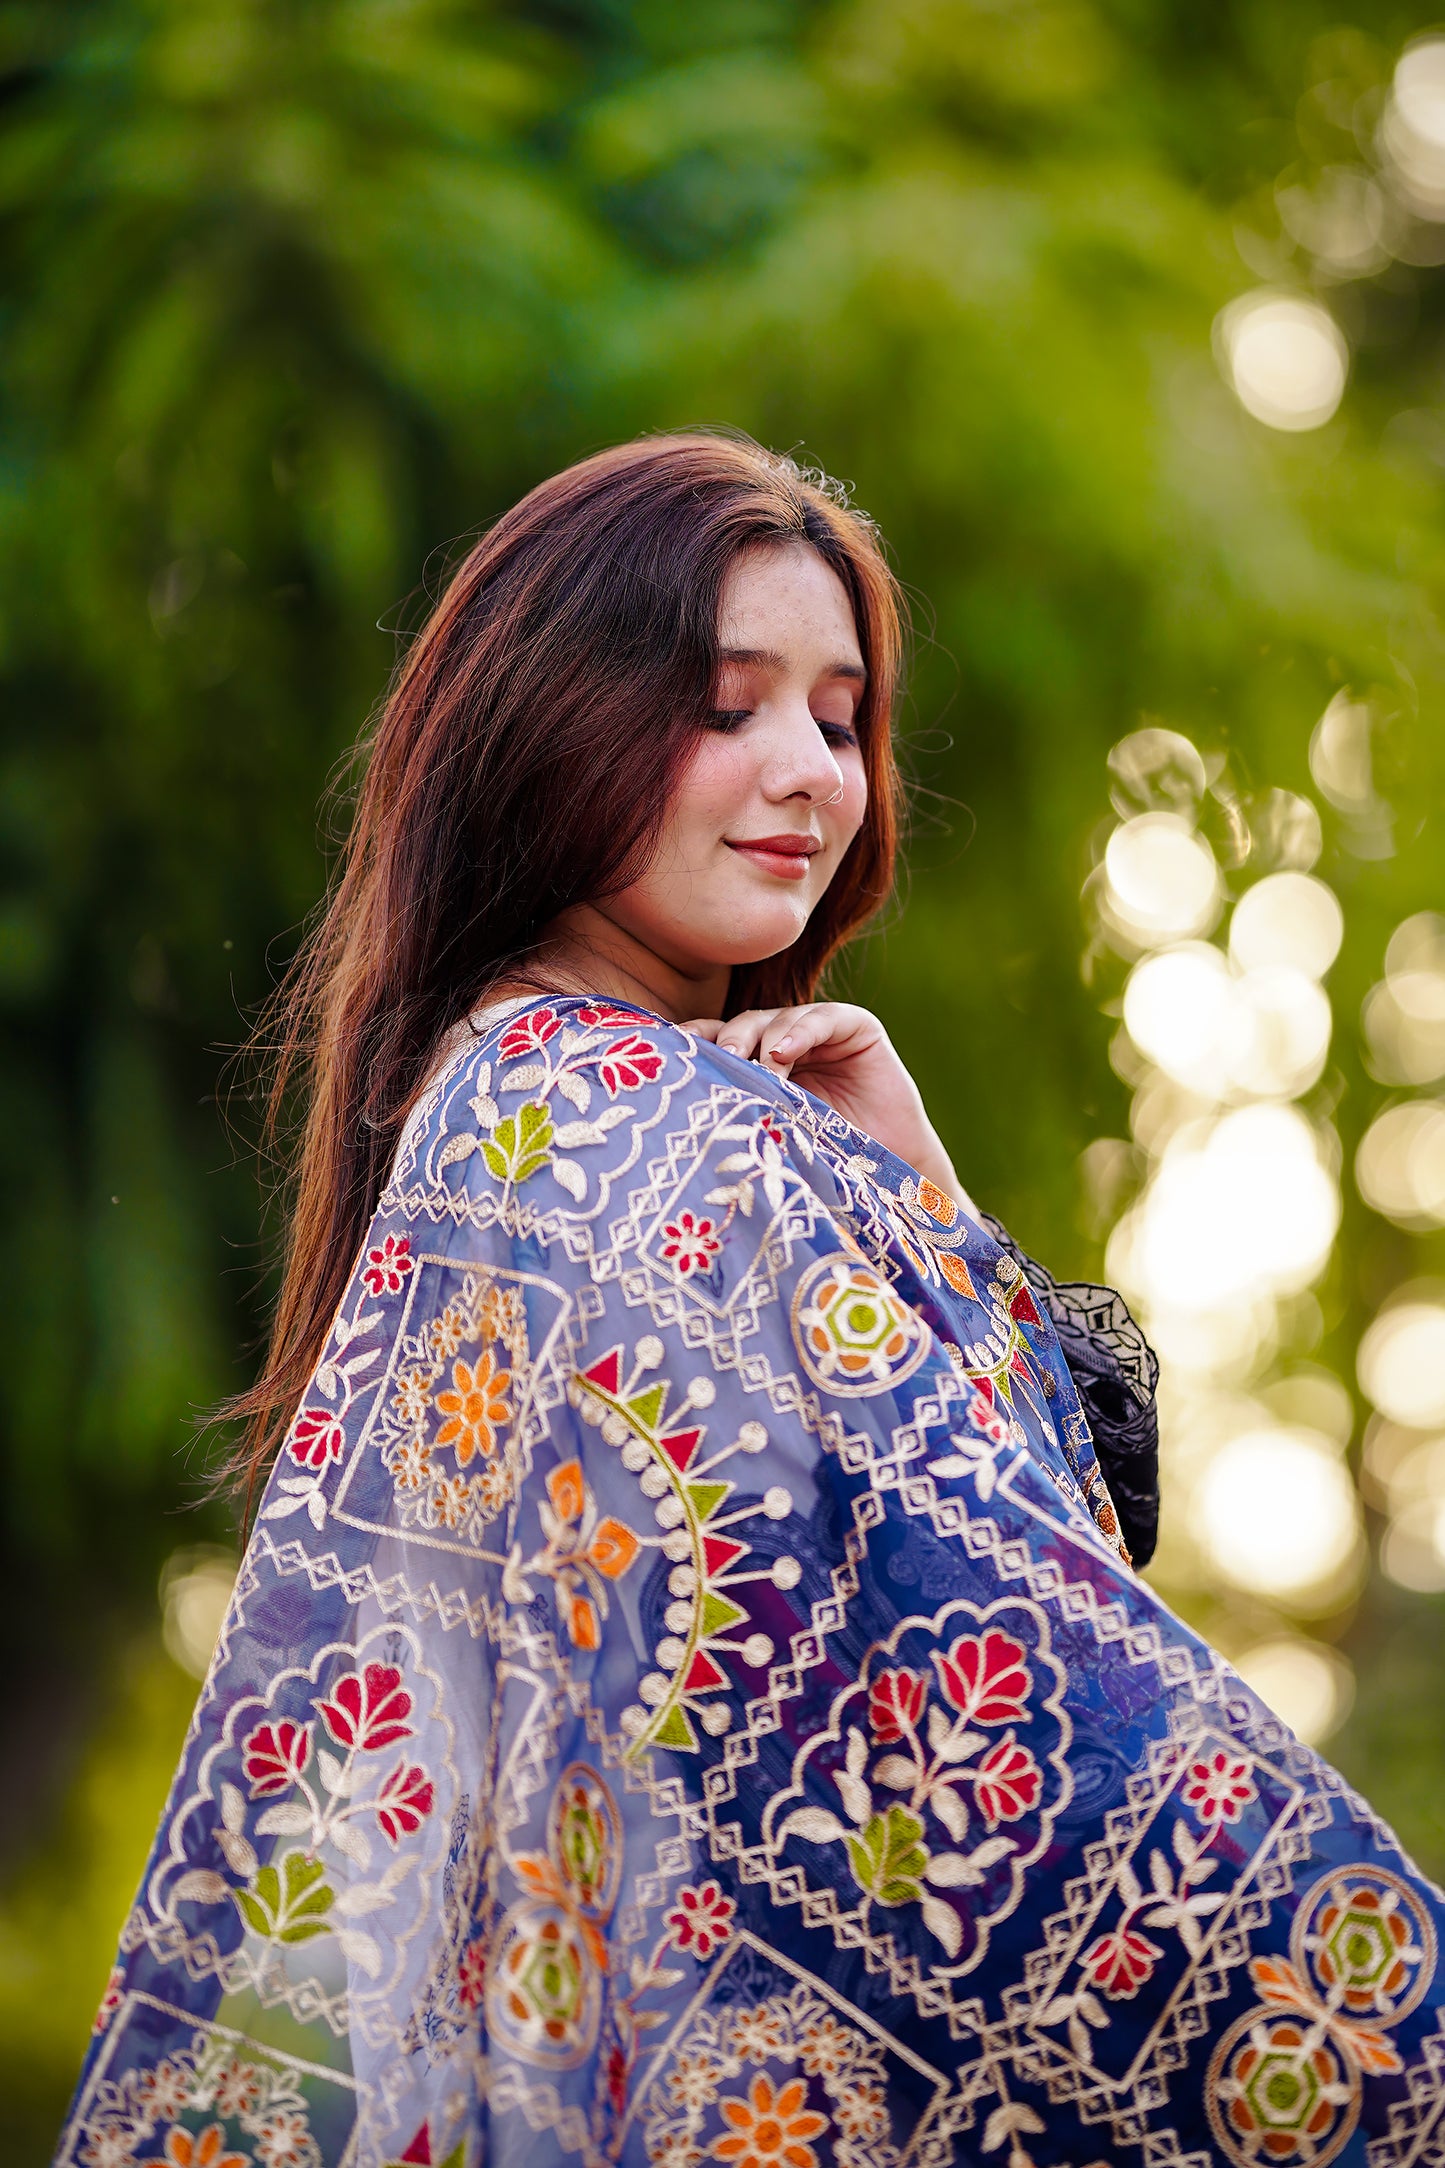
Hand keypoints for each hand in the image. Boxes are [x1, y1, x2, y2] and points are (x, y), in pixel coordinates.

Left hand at [685, 1002, 976, 1215]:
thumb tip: (678, 1111)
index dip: (696, 1043)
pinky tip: (784, 1052)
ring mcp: (818, 1031)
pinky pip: (822, 1018)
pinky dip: (801, 1031)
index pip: (717, 1042)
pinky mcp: (856, 1026)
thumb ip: (739, 1109)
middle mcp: (784, 1043)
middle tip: (723, 1061)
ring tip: (760, 1069)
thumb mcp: (771, 1133)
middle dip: (729, 1040)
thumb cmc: (825, 1161)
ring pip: (778, 1019)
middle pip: (743, 1026)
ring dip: (764, 1041)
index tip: (674, 1056)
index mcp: (757, 1064)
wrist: (887, 1173)